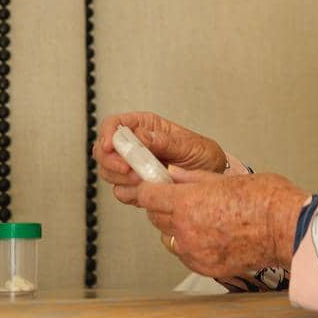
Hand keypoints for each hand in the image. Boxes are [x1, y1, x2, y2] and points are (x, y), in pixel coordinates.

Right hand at [93, 111, 226, 203]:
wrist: (214, 179)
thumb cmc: (204, 156)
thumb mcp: (190, 145)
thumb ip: (165, 141)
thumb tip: (141, 135)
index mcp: (146, 127)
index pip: (114, 124)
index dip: (107, 134)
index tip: (110, 146)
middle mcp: (135, 145)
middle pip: (103, 150)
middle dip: (112, 161)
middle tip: (129, 170)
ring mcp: (134, 167)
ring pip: (108, 172)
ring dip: (122, 179)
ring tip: (144, 180)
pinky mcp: (136, 186)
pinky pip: (121, 191)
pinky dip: (130, 193)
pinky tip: (146, 191)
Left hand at [130, 167, 307, 277]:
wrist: (287, 229)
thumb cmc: (265, 200)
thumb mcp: (225, 178)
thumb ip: (193, 178)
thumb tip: (174, 175)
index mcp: (187, 202)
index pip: (147, 196)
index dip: (150, 189)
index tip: (154, 187)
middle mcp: (186, 230)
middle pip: (155, 218)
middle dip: (163, 207)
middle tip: (180, 200)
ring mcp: (194, 252)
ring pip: (169, 238)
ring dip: (176, 228)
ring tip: (200, 219)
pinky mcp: (206, 268)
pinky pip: (186, 255)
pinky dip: (191, 246)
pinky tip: (209, 235)